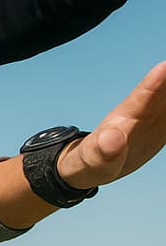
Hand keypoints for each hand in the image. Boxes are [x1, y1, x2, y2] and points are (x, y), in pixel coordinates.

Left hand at [58, 60, 165, 187]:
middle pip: (165, 89)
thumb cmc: (88, 162)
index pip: (144, 95)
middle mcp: (142, 111)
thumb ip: (101, 151)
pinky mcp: (162, 127)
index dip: (158, 80)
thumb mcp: (91, 161)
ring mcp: (153, 117)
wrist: (91, 165)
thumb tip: (113, 137)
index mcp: (124, 117)